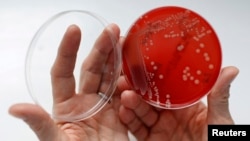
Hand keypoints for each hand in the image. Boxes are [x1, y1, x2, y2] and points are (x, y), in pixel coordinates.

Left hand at [9, 24, 128, 140]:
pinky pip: (124, 91)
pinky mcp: (119, 113)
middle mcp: (84, 101)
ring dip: (115, 58)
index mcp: (66, 106)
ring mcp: (103, 106)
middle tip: (111, 31)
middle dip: (100, 49)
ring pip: (108, 76)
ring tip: (122, 39)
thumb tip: (16, 108)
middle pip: (91, 69)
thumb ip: (40, 124)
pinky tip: (132, 65)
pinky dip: (128, 79)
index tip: (75, 31)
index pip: (63, 72)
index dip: (68, 50)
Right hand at [119, 66, 238, 140]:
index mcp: (185, 105)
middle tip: (126, 80)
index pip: (166, 87)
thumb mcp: (219, 120)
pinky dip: (129, 121)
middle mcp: (170, 114)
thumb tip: (230, 69)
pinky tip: (124, 113)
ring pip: (141, 112)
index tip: (142, 68)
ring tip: (125, 96)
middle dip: (136, 89)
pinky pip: (137, 130)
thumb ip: (219, 96)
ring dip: (131, 103)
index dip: (153, 78)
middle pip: (149, 98)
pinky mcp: (151, 140)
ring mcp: (159, 128)